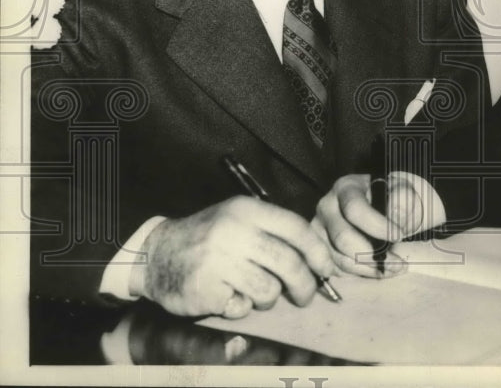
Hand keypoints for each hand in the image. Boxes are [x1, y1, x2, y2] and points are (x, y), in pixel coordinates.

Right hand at [132, 197, 336, 318]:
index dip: (318, 253)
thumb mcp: (239, 219)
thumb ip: (274, 233)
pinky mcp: (205, 290)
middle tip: (305, 296)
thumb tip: (317, 260)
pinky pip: (242, 307)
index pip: (296, 229)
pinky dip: (242, 307)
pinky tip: (229, 296)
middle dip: (305, 285)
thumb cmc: (209, 238)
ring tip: (256, 291)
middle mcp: (233, 232)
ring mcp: (218, 261)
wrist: (156, 255)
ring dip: (269, 298)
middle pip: (289, 263)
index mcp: (246, 211)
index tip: (327, 269)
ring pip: (269, 290)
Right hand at [312, 174, 423, 277]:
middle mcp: (326, 207)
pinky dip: (356, 275)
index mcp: (345, 188)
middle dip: (372, 255)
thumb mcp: (400, 190)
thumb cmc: (389, 198)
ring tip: (393, 269)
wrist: (380, 207)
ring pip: (339, 258)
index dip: (376, 225)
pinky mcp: (318, 251)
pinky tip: (374, 270)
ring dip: (369, 269)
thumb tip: (395, 218)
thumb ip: (402, 199)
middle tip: (397, 262)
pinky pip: (334, 270)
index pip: (354, 208)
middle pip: (342, 237)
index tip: (399, 235)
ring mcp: (318, 230)